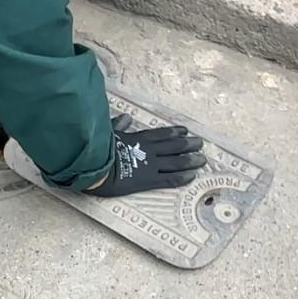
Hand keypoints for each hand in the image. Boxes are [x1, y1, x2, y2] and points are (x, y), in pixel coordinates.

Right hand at [84, 115, 206, 197]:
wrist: (95, 169)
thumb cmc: (97, 150)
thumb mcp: (108, 133)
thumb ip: (118, 125)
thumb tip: (126, 117)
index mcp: (139, 139)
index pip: (162, 134)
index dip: (176, 132)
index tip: (186, 131)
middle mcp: (149, 151)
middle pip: (174, 146)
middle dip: (190, 145)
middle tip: (201, 144)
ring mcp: (150, 166)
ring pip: (176, 162)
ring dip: (191, 160)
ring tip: (202, 159)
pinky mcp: (148, 181)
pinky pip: (169, 179)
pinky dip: (182, 177)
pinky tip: (192, 176)